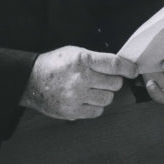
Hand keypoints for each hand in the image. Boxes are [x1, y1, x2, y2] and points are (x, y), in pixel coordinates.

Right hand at [20, 46, 136, 119]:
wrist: (30, 80)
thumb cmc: (55, 64)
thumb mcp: (75, 52)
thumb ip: (96, 59)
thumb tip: (120, 66)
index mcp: (82, 60)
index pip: (114, 65)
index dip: (128, 68)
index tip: (133, 70)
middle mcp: (81, 79)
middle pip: (114, 83)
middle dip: (113, 81)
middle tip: (105, 79)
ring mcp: (76, 97)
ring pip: (108, 99)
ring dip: (105, 94)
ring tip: (94, 89)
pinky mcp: (72, 111)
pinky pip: (97, 111)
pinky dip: (95, 106)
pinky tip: (87, 99)